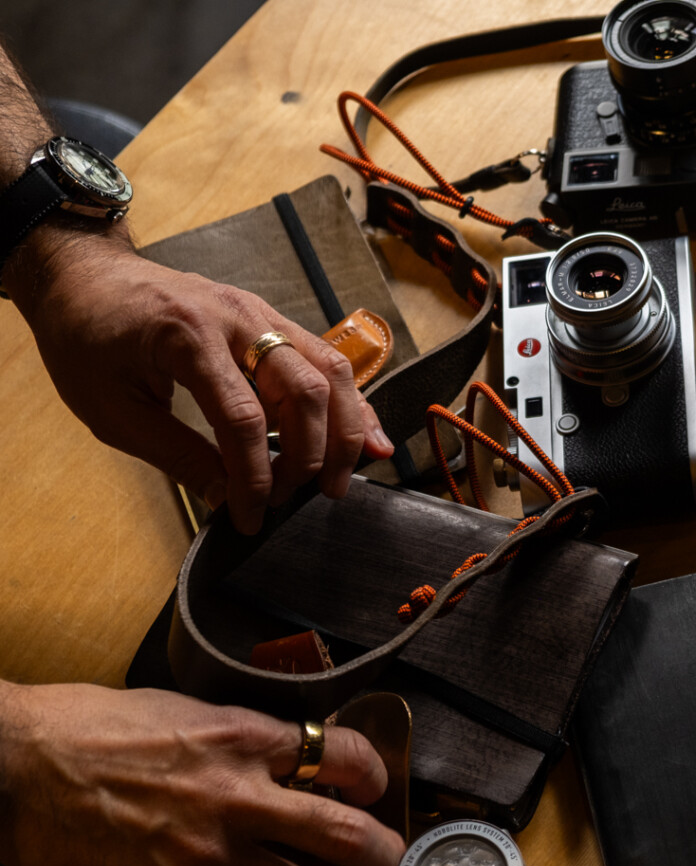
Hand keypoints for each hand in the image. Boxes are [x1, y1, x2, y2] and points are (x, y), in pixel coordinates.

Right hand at [0, 681, 405, 865]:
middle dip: (376, 850)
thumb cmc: (99, 728)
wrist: (19, 769)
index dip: (369, 774)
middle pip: (339, 833)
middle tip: (387, 858)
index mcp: (245, 738)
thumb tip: (292, 761)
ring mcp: (207, 854)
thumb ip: (247, 741)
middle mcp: (238, 796)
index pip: (342, 755)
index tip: (372, 787)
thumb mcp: (190, 711)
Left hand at [9, 232, 393, 533]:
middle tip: (299, 498)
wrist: (84, 276)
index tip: (250, 515)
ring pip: (330, 370)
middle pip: (303, 391)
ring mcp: (261, 313)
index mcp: (187, 338)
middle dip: (311, 455)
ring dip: (345, 429)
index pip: (242, 420)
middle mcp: (237, 318)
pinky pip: (326, 358)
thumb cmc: (86, 336)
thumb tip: (227, 497)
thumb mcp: (113, 409)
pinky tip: (368, 436)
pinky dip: (351, 401)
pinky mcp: (272, 320)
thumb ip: (176, 454)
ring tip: (341, 478)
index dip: (253, 477)